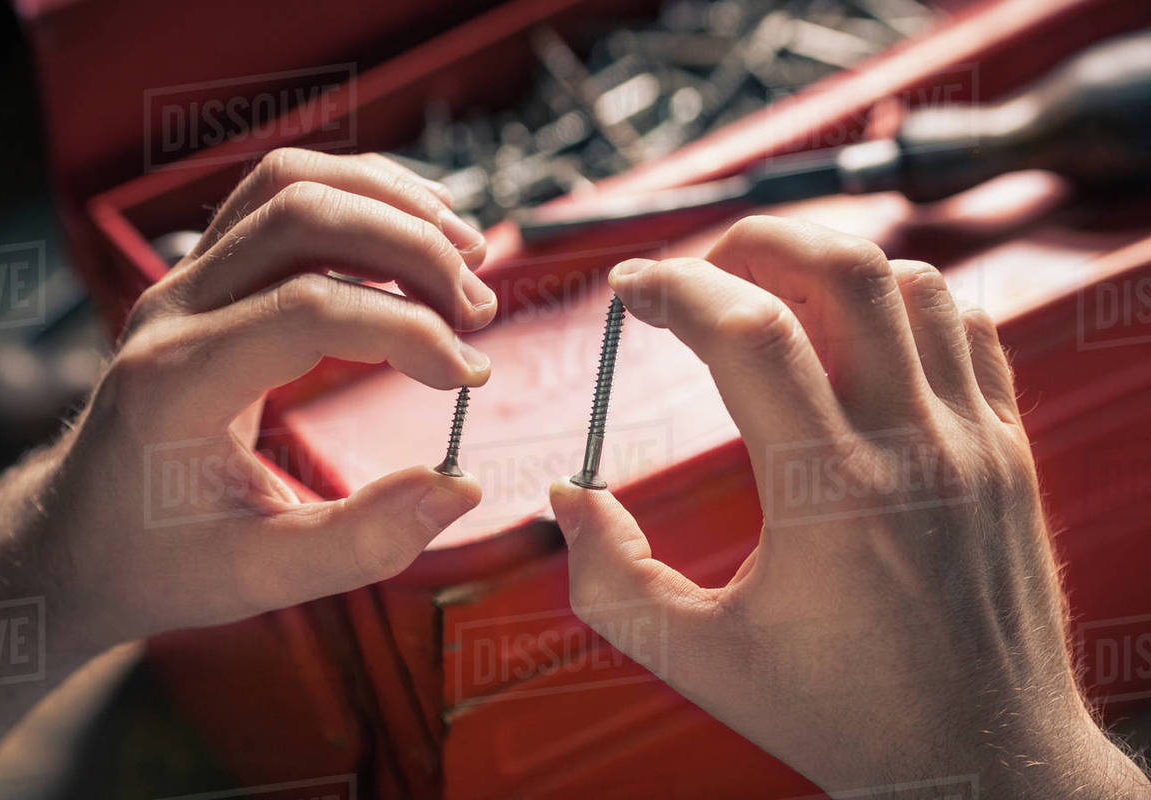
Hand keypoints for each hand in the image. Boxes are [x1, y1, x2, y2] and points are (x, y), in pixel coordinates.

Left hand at [0, 148, 495, 649]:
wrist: (77, 536)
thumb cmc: (156, 559)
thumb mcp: (260, 578)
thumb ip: (363, 541)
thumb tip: (460, 489)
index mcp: (177, 382)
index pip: (310, 308)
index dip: (409, 330)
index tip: (467, 377)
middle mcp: (173, 311)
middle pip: (303, 215)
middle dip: (413, 249)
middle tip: (480, 310)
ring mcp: (184, 282)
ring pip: (290, 183)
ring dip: (390, 203)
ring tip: (465, 254)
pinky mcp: (205, 277)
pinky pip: (281, 197)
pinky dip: (359, 197)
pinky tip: (415, 234)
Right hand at [550, 217, 1149, 796]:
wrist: (987, 762)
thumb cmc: (844, 718)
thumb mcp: (700, 660)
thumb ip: (610, 577)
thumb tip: (566, 498)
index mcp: (830, 495)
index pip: (749, 333)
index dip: (674, 286)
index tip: (628, 289)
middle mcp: (916, 449)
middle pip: (844, 271)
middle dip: (753, 241)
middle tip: (697, 270)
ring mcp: (977, 443)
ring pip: (915, 285)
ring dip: (831, 266)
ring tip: (772, 297)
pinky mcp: (1012, 452)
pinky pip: (968, 331)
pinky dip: (905, 302)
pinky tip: (857, 336)